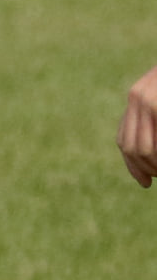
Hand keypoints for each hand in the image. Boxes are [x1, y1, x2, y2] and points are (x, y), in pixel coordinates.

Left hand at [118, 63, 156, 186]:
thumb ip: (150, 120)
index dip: (133, 166)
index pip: (124, 140)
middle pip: (133, 147)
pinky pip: (154, 140)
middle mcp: (138, 97)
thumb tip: (142, 153)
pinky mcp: (156, 105)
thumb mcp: (156, 98)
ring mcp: (150, 99)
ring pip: (146, 147)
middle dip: (147, 167)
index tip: (144, 183)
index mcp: (136, 98)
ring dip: (156, 163)